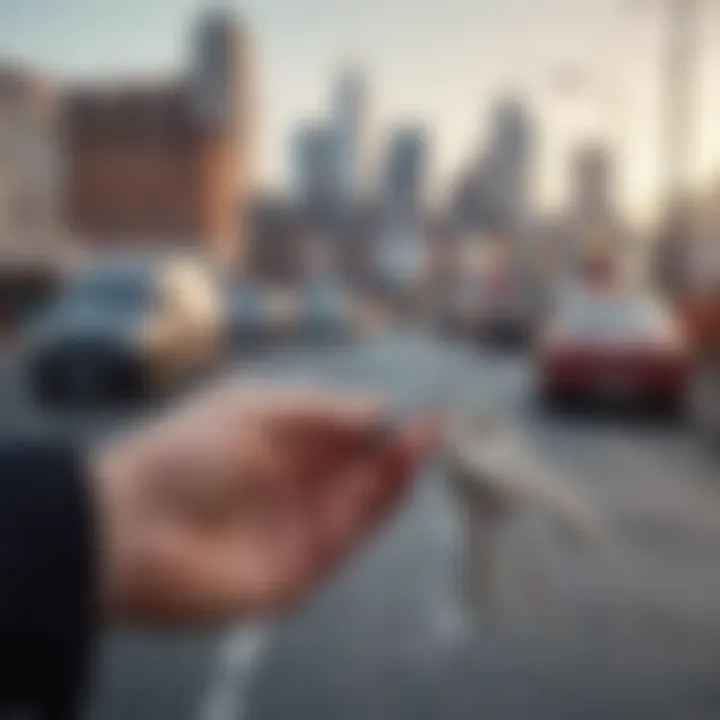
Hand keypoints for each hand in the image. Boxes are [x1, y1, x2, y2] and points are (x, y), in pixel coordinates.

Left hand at [92, 383, 439, 623]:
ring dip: (396, 474)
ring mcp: (299, 527)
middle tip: (437, 426)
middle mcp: (294, 486)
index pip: (342, 435)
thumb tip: (378, 410)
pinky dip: (378, 509)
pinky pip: (349, 536)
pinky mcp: (301, 568)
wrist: (131, 527)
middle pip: (359, 469)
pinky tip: (398, 478)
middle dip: (398, 448)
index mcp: (278, 446)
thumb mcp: (255, 410)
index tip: (416, 411)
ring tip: (426, 443)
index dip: (379, 425)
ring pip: (362, 501)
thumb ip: (320, 411)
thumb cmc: (187, 451)